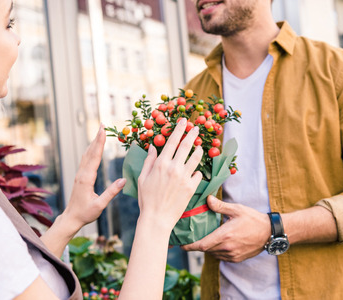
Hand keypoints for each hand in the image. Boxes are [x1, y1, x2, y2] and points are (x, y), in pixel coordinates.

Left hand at [62, 124, 125, 229]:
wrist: (71, 218)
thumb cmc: (86, 213)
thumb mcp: (100, 205)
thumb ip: (111, 193)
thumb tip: (123, 181)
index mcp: (87, 179)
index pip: (95, 157)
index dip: (99, 143)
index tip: (103, 131)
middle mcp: (82, 174)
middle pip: (90, 152)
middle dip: (97, 138)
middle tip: (102, 125)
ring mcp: (80, 174)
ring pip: (87, 154)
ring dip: (93, 142)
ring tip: (99, 132)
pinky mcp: (80, 177)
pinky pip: (86, 159)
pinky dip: (91, 150)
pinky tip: (93, 147)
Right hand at [137, 118, 202, 232]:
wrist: (157, 218)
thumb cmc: (146, 199)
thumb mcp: (142, 178)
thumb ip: (149, 161)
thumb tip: (153, 147)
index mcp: (161, 164)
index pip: (172, 141)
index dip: (178, 129)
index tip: (183, 121)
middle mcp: (174, 168)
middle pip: (186, 146)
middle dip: (192, 134)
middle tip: (197, 127)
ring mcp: (184, 177)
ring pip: (196, 158)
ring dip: (199, 150)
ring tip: (200, 146)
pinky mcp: (191, 187)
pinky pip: (198, 174)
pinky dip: (197, 171)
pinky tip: (195, 171)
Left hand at [181, 195, 270, 262]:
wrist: (270, 233)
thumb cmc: (254, 219)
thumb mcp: (237, 209)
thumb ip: (220, 206)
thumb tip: (208, 199)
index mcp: (225, 235)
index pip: (202, 245)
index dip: (190, 246)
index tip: (181, 244)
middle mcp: (227, 248)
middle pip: (206, 249)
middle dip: (197, 245)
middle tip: (190, 238)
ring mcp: (232, 255)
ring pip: (213, 253)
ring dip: (207, 247)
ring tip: (204, 238)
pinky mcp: (237, 258)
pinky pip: (221, 256)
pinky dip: (216, 251)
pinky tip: (217, 242)